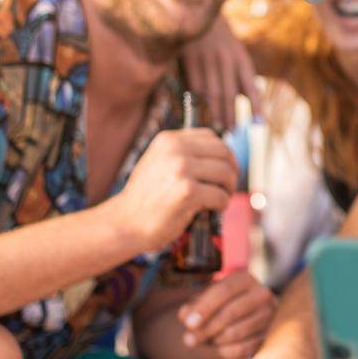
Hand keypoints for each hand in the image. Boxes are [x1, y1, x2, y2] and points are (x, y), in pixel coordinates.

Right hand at [106, 128, 237, 254]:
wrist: (125, 222)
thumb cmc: (145, 197)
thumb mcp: (159, 163)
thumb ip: (184, 154)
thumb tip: (221, 155)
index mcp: (168, 140)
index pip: (211, 137)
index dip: (224, 154)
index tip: (226, 167)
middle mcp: (175, 150)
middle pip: (223, 153)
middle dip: (232, 170)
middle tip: (229, 186)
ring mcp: (181, 170)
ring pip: (225, 173)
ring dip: (228, 188)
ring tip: (222, 198)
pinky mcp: (187, 192)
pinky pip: (219, 195)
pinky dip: (222, 204)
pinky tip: (215, 209)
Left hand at [178, 272, 277, 358]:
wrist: (246, 316)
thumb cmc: (221, 305)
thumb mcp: (207, 299)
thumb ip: (194, 305)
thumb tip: (186, 316)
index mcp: (245, 279)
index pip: (225, 290)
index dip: (205, 307)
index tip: (187, 324)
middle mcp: (262, 294)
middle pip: (231, 312)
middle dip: (206, 328)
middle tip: (188, 341)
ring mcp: (269, 315)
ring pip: (237, 332)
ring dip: (215, 340)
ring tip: (205, 341)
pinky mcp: (269, 335)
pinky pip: (244, 348)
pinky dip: (226, 351)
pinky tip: (218, 348)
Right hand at [183, 15, 260, 132]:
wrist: (201, 14)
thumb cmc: (222, 42)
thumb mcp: (237, 55)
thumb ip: (242, 78)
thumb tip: (251, 103)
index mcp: (241, 58)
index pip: (251, 85)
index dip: (256, 104)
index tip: (258, 123)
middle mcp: (226, 59)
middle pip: (229, 93)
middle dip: (231, 114)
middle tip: (231, 131)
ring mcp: (207, 59)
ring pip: (211, 92)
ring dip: (215, 112)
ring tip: (217, 128)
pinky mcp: (190, 58)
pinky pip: (194, 84)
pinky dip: (198, 99)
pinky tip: (199, 111)